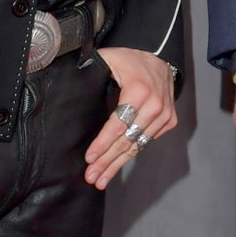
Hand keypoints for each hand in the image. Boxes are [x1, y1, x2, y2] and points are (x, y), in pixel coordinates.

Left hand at [86, 48, 177, 189]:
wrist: (161, 58)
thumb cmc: (130, 60)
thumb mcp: (108, 59)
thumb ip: (90, 69)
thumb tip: (66, 83)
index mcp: (139, 91)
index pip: (117, 124)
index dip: (103, 143)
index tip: (89, 158)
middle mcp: (155, 105)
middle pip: (127, 141)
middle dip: (107, 161)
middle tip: (92, 177)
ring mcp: (164, 115)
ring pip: (137, 146)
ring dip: (118, 164)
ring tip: (101, 179)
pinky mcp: (169, 121)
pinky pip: (146, 142)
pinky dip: (131, 154)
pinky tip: (117, 165)